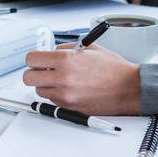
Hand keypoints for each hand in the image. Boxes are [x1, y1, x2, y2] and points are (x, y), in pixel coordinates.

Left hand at [22, 43, 140, 115]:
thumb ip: (66, 49)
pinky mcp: (70, 107)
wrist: (129, 88)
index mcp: (66, 60)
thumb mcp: (88, 48)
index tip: (39, 60)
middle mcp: (63, 78)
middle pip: (28, 78)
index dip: (34, 58)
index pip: (31, 59)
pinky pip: (53, 101)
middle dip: (34, 73)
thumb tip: (50, 53)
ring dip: (46, 85)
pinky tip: (70, 89)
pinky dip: (57, 95)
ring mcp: (66, 95)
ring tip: (61, 80)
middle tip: (44, 71)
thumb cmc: (113, 69)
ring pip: (39, 91)